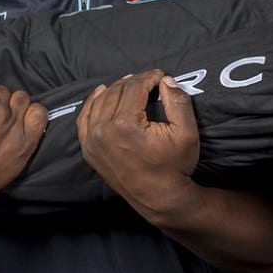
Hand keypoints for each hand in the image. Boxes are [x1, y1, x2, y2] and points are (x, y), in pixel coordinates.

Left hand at [78, 71, 200, 212]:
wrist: (160, 198)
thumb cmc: (175, 166)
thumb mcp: (187, 133)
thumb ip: (179, 102)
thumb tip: (167, 80)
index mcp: (126, 125)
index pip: (134, 87)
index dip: (149, 77)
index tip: (160, 75)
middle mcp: (103, 131)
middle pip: (116, 91)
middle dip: (134, 81)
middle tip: (150, 80)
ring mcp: (92, 141)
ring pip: (99, 101)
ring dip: (116, 89)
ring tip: (131, 84)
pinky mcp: (88, 149)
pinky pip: (84, 118)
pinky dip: (93, 102)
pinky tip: (102, 93)